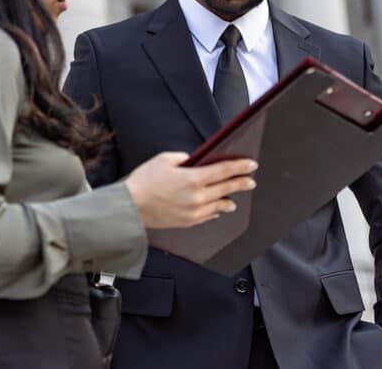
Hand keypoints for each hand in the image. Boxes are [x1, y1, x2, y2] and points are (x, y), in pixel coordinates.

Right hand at [124, 152, 257, 228]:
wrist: (130, 207)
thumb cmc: (144, 181)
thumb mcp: (164, 159)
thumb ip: (184, 158)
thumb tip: (194, 162)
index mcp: (193, 178)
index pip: (224, 171)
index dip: (240, 167)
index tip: (251, 164)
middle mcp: (197, 197)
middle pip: (226, 188)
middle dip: (241, 183)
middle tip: (251, 180)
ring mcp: (194, 212)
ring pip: (219, 205)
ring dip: (229, 199)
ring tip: (235, 198)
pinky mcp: (187, 222)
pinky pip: (207, 217)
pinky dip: (215, 212)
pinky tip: (217, 210)